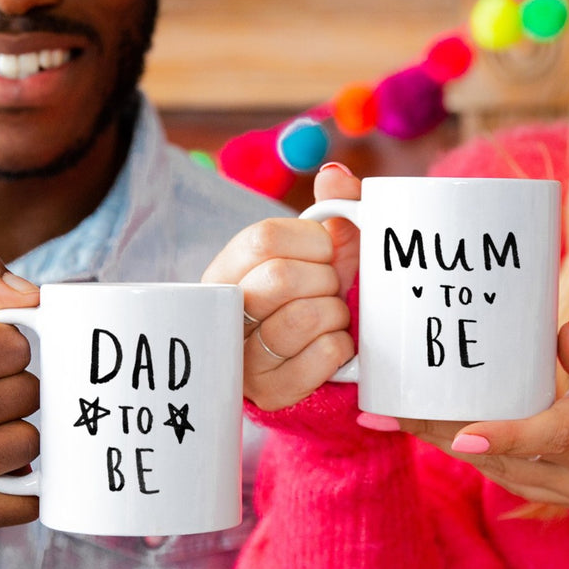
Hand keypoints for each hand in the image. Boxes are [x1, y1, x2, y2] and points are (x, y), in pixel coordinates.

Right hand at [203, 163, 360, 410]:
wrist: (320, 365)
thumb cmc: (318, 297)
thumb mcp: (324, 252)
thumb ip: (333, 208)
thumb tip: (333, 175)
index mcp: (227, 271)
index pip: (263, 238)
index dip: (311, 242)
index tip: (325, 254)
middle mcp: (224, 313)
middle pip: (281, 278)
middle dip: (326, 281)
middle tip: (329, 292)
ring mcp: (244, 358)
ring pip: (305, 317)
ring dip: (337, 315)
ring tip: (331, 320)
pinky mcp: (271, 393)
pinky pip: (325, 356)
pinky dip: (343, 347)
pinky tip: (334, 348)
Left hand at [373, 322, 568, 508]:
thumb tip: (566, 334)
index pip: (551, 434)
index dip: (507, 436)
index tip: (464, 435)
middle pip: (504, 455)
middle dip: (448, 433)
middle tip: (402, 410)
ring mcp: (561, 487)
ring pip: (492, 468)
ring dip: (445, 444)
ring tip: (401, 418)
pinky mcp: (543, 492)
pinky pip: (494, 474)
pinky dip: (460, 452)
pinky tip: (428, 432)